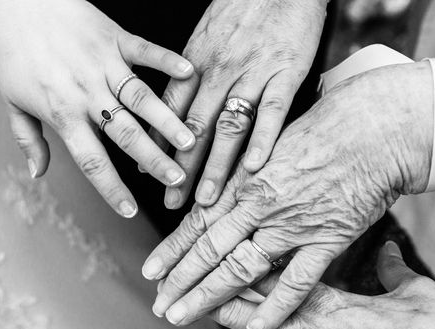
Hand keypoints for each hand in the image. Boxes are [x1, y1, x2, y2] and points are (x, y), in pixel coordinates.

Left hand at [0, 0, 196, 216]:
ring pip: (141, 98)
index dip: (111, 189)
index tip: (130, 211)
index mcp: (63, 113)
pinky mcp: (115, 38)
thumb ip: (28, 140)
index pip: (91, 161)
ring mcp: (104, 65)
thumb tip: (38, 174)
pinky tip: (190, 73)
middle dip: (153, 159)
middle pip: (125, 134)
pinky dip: (167, 60)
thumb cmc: (12, 52)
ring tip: (191, 140)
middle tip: (177, 179)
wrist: (13, 0)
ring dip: (167, 120)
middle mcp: (87, 93)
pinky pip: (145, 51)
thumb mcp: (12, 101)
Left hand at [144, 62, 432, 328]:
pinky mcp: (328, 238)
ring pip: (240, 266)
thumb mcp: (271, 145)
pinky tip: (254, 327)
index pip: (199, 222)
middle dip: (179, 280)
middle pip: (209, 249)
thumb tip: (220, 197)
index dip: (172, 250)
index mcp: (246, 181)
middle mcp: (261, 205)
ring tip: (180, 316)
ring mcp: (293, 224)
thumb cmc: (324, 130)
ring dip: (207, 295)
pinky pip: (298, 280)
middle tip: (157, 306)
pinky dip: (275, 305)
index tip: (150, 273)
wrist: (376, 126)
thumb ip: (246, 177)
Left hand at [149, 0, 328, 208]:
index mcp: (195, 63)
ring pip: (229, 126)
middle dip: (181, 169)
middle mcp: (218, 72)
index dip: (158, 147)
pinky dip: (263, 140)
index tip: (149, 177)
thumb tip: (166, 109)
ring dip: (216, 166)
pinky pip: (272, 111)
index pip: (170, 112)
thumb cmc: (242, 8)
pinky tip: (255, 167)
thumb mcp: (203, 36)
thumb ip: (186, 74)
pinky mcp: (285, 73)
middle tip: (172, 204)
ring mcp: (252, 73)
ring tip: (207, 200)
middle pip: (194, 129)